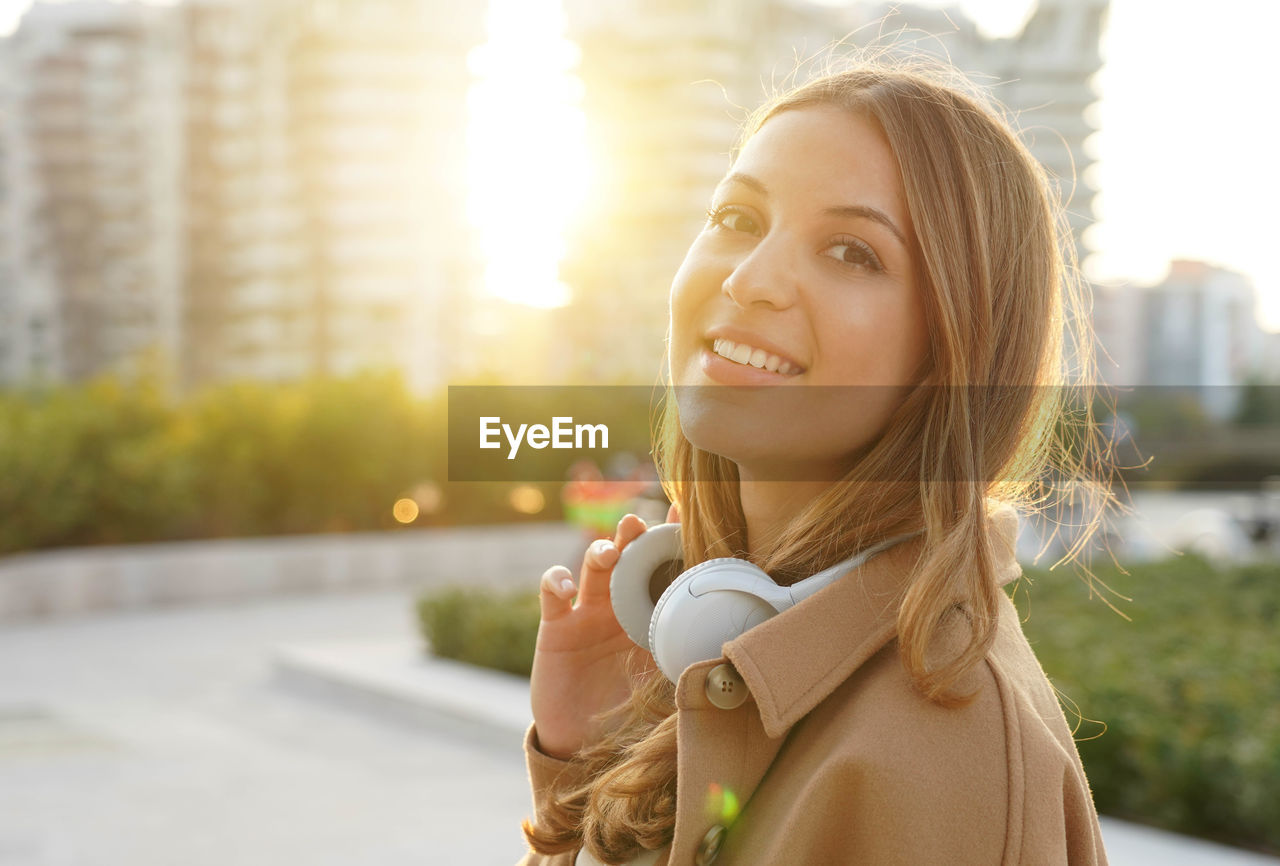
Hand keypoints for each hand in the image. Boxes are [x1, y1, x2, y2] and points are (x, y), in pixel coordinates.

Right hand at [531, 505, 678, 758]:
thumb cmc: (629, 714)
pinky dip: (556, 581)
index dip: (672, 538)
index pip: (663, 568)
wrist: (585, 746)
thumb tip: (733, 665)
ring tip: (610, 553)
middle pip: (628, 556)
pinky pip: (552, 592)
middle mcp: (620, 604)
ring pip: (593, 566)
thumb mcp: (665, 687)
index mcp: (651, 614)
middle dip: (633, 534)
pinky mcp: (555, 626)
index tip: (685, 512)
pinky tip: (566, 588)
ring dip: (600, 551)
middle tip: (640, 525)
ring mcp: (586, 612)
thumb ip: (689, 669)